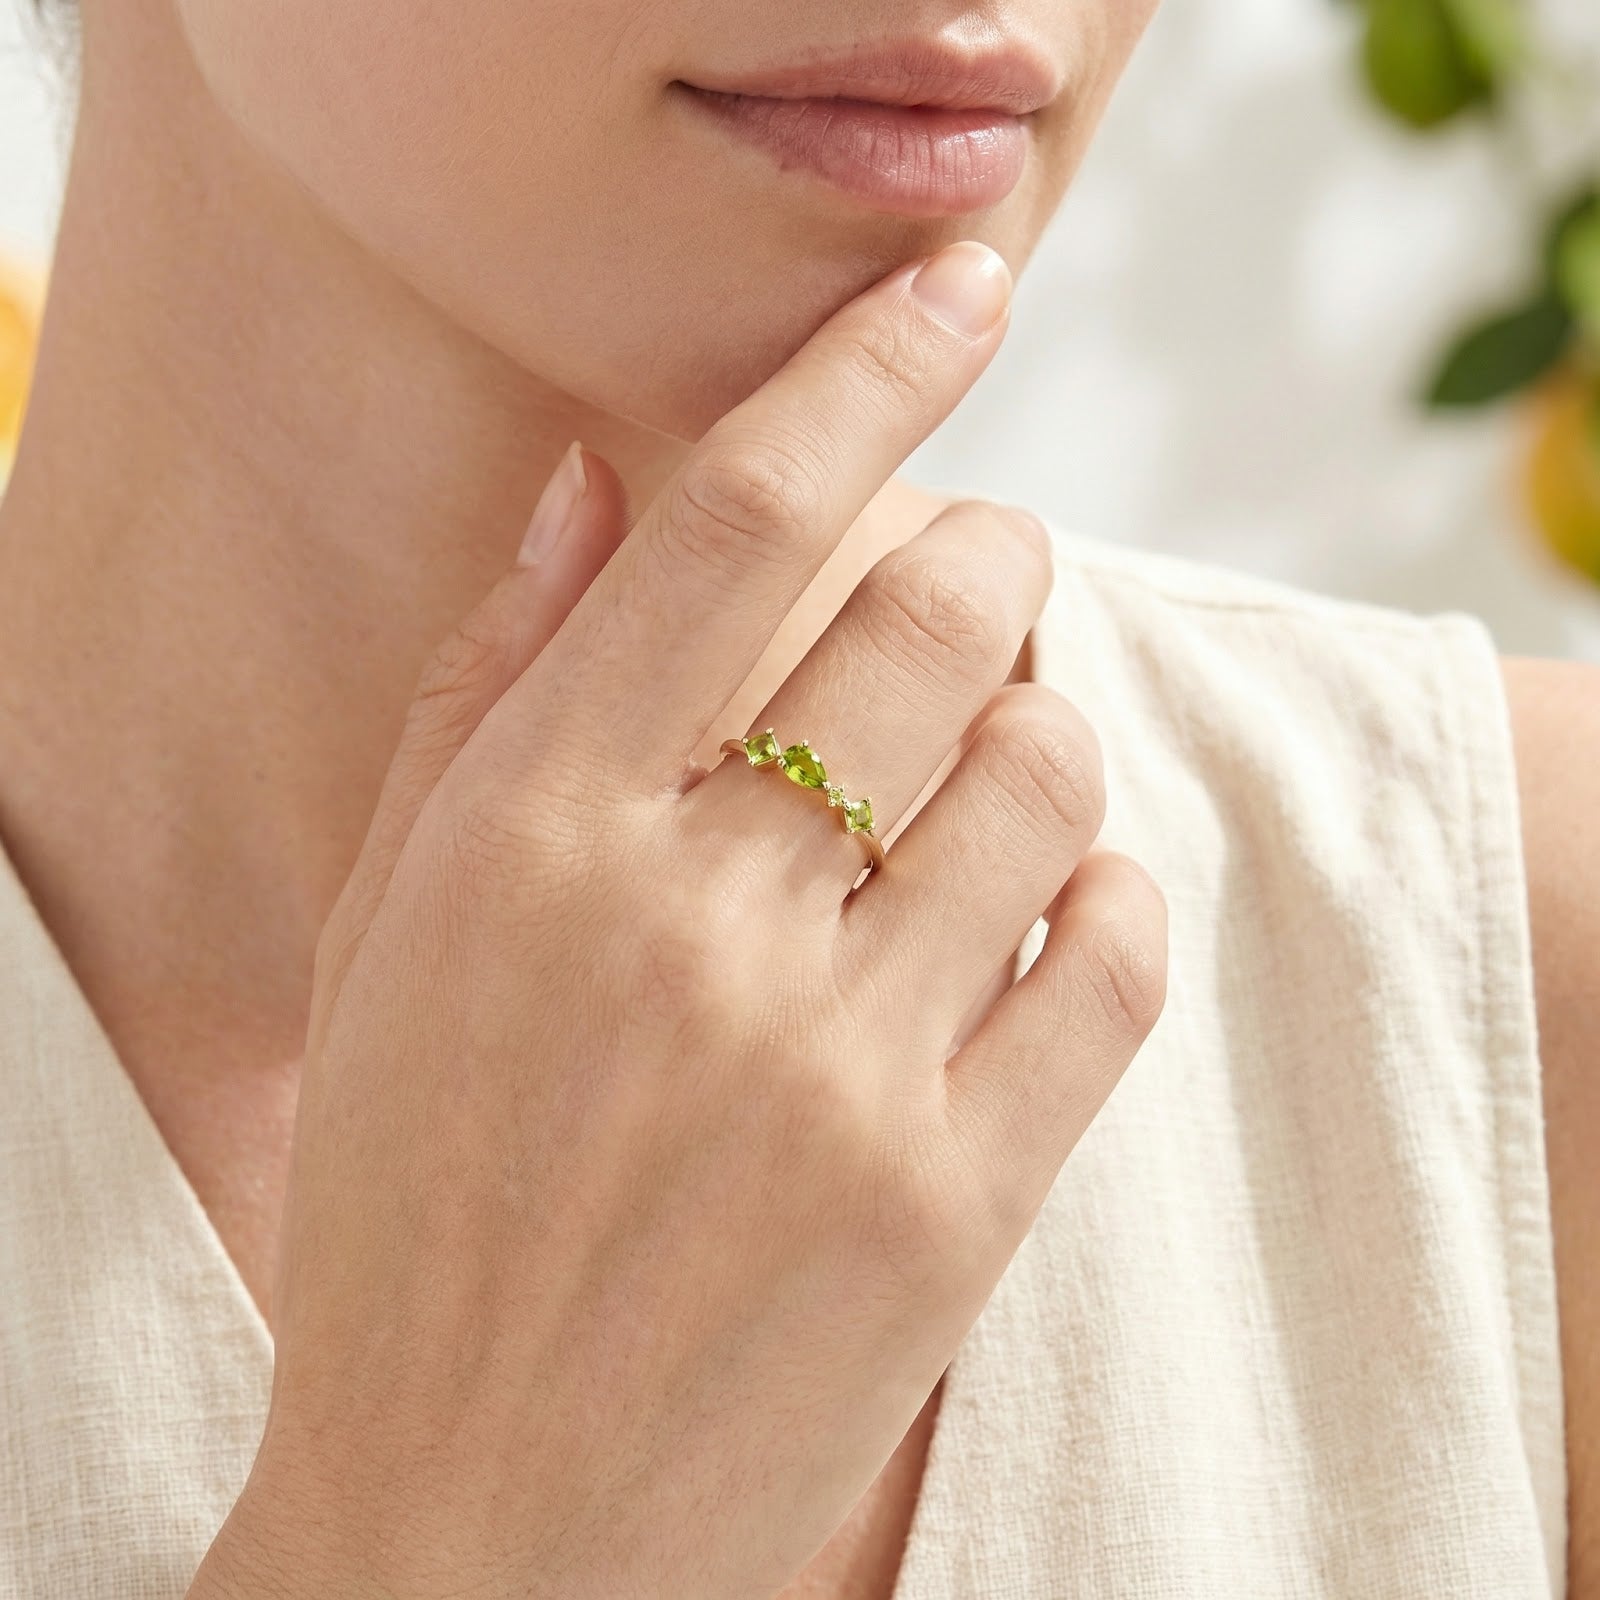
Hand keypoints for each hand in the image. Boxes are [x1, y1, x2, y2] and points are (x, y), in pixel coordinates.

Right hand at [188, 241, 1168, 1599]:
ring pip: (1054, 771)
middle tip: (977, 589)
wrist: (474, 1520)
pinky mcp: (956, 1198)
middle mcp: (694, 923)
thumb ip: (498, 683)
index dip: (868, 368)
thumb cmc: (419, 1202)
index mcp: (535, 834)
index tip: (961, 286)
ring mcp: (839, 1064)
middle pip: (944, 614)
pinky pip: (1117, 956)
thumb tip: (606, 480)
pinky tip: (1041, 921)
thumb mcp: (397, 930)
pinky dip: (1110, 901)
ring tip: (992, 782)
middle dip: (991, 563)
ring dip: (1047, 733)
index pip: (739, 517)